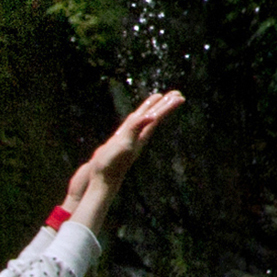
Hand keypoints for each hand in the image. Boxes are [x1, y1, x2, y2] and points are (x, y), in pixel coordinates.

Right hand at [62, 90, 182, 226]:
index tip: (180, 96)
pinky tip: (136, 119)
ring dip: (152, 109)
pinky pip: (131, 127)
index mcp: (139, 137)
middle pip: (153, 117)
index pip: (156, 118)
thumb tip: (152, 117)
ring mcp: (127, 141)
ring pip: (142, 121)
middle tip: (177, 93)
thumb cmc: (109, 166)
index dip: (167, 106)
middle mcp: (136, 138)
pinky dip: (136, 119)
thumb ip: (135, 129)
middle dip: (164, 105)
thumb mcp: (123, 145)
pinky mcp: (117, 144)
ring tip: (159, 99)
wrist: (96, 183)